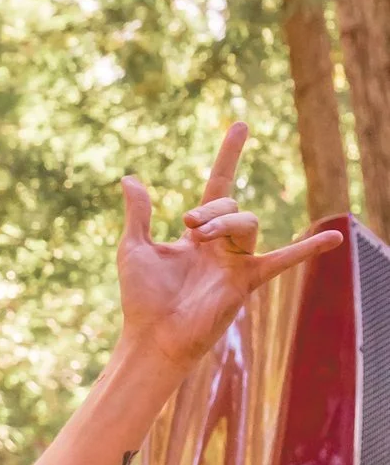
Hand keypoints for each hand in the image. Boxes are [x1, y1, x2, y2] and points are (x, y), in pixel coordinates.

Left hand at [118, 125, 338, 371]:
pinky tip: (335, 239)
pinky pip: (282, 262)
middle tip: (188, 224)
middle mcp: (221, 246)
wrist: (150, 339)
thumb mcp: (134, 248)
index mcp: (199, 234)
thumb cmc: (141, 299)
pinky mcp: (245, 282)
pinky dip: (307, 250)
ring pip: (249, 222)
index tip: (240, 125)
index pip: (219, 185)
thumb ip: (138, 214)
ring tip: (199, 236)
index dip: (229, 156)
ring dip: (225, 222)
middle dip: (211, 209)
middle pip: (231, 205)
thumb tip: (129, 178)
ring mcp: (236, 263)